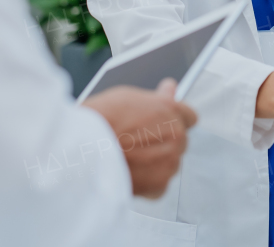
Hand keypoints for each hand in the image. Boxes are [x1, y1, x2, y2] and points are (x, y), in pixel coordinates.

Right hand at [83, 78, 197, 197]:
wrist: (83, 149)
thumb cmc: (101, 119)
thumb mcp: (128, 96)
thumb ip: (155, 98)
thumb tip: (169, 89)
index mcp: (171, 110)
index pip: (190, 116)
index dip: (176, 120)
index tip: (166, 124)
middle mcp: (176, 135)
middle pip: (180, 141)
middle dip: (164, 142)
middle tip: (138, 143)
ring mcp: (170, 161)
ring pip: (170, 163)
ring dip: (156, 162)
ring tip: (129, 158)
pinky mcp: (160, 184)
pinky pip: (160, 184)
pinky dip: (149, 182)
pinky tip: (130, 174)